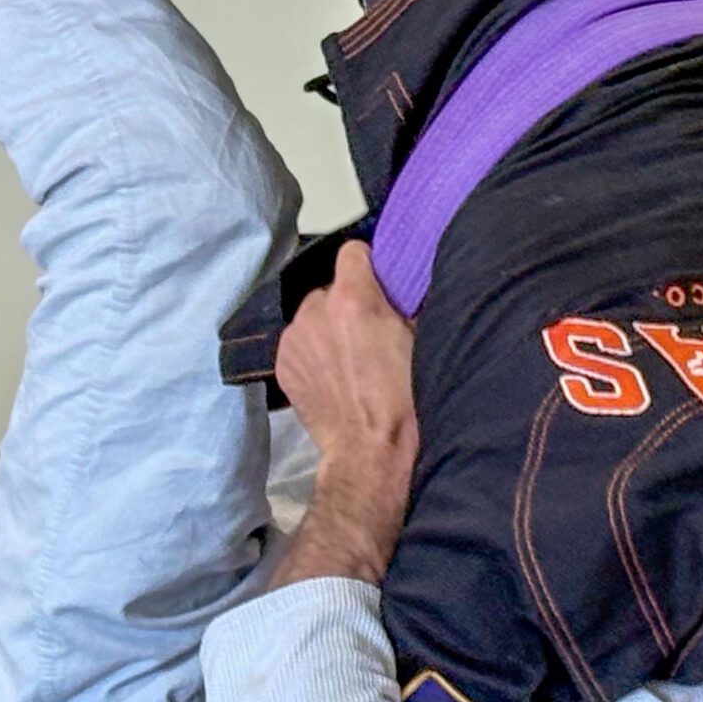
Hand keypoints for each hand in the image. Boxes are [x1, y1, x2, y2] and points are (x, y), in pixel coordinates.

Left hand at [269, 244, 416, 589]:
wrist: (368, 450)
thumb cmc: (403, 399)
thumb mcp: (420, 342)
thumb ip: (404, 306)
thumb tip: (403, 287)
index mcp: (353, 299)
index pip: (353, 251)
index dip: (369, 265)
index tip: (378, 283)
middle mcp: (315, 310)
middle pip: (332, 287)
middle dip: (347, 303)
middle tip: (368, 333)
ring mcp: (294, 338)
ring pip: (312, 315)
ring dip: (327, 327)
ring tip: (348, 359)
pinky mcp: (283, 363)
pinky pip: (299, 341)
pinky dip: (313, 351)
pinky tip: (331, 375)